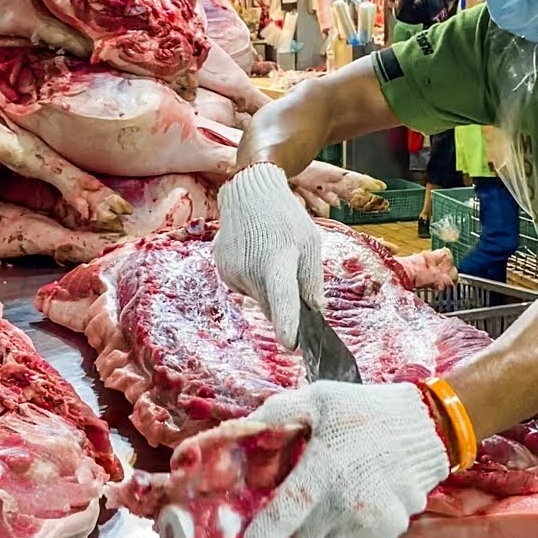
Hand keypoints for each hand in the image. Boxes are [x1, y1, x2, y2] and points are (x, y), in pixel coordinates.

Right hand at [214, 163, 324, 347]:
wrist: (249, 192)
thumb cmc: (285, 217)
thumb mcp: (310, 242)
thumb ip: (311, 280)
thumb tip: (315, 312)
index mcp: (277, 259)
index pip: (281, 297)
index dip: (286, 323)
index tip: (290, 345)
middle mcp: (250, 268)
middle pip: (271, 306)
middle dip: (285, 305)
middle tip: (292, 278)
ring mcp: (231, 270)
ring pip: (258, 298)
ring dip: (268, 289)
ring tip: (270, 256)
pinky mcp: (222, 270)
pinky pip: (244, 288)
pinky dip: (254, 281)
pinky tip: (255, 256)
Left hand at [234, 382, 449, 537]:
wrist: (426, 425)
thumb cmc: (366, 411)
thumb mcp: (317, 399)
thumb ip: (275, 415)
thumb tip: (239, 434)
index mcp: (324, 469)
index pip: (281, 520)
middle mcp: (348, 503)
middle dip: (288, 526)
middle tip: (297, 496)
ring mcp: (371, 522)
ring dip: (316, 528)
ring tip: (330, 491)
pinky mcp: (388, 532)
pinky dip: (343, 530)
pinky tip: (353, 499)